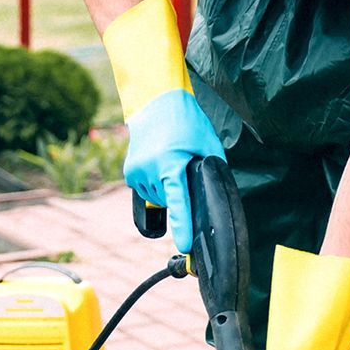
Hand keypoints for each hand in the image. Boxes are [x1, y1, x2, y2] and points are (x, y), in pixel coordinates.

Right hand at [124, 90, 223, 252]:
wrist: (156, 102)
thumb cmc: (187, 122)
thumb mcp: (209, 144)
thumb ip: (215, 171)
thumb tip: (219, 197)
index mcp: (170, 164)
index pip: (177, 202)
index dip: (182, 226)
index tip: (183, 246)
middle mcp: (150, 170)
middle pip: (170, 202)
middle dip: (181, 193)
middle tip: (184, 166)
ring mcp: (137, 173)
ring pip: (158, 199)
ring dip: (168, 190)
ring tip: (171, 162)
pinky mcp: (130, 174)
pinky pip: (148, 192)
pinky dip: (156, 186)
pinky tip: (160, 167)